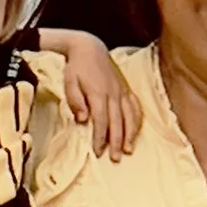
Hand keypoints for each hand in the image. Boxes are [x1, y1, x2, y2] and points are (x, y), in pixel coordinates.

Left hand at [50, 29, 141, 159]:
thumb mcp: (69, 83)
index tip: (98, 151)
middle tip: (116, 159)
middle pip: (117, 122)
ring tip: (129, 150)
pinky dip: (137, 120)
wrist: (89, 48)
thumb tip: (82, 120)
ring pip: (130, 116)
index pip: (101, 121)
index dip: (100, 138)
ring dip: (130, 134)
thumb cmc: (76, 68)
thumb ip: (75, 101)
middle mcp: (113, 94)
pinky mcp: (126, 89)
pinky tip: (136, 131)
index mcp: (98, 94)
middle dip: (117, 142)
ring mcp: (122, 91)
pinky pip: (135, 106)